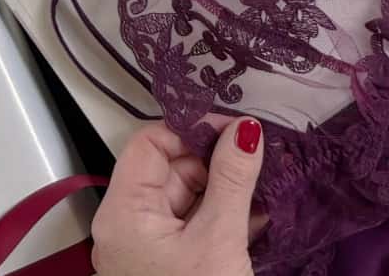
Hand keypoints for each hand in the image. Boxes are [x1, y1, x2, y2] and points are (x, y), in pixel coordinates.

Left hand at [91, 119, 262, 275]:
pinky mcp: (169, 265)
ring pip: (186, 198)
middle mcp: (127, 227)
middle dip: (215, 159)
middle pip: (169, 169)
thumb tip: (246, 127)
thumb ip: (232, 178)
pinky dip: (223, 216)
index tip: (235, 128)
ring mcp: (147, 248)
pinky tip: (259, 211)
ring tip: (266, 178)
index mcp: (122, 213)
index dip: (191, 129)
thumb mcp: (219, 238)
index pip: (148, 144)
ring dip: (225, 188)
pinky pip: (194, 226)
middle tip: (260, 154)